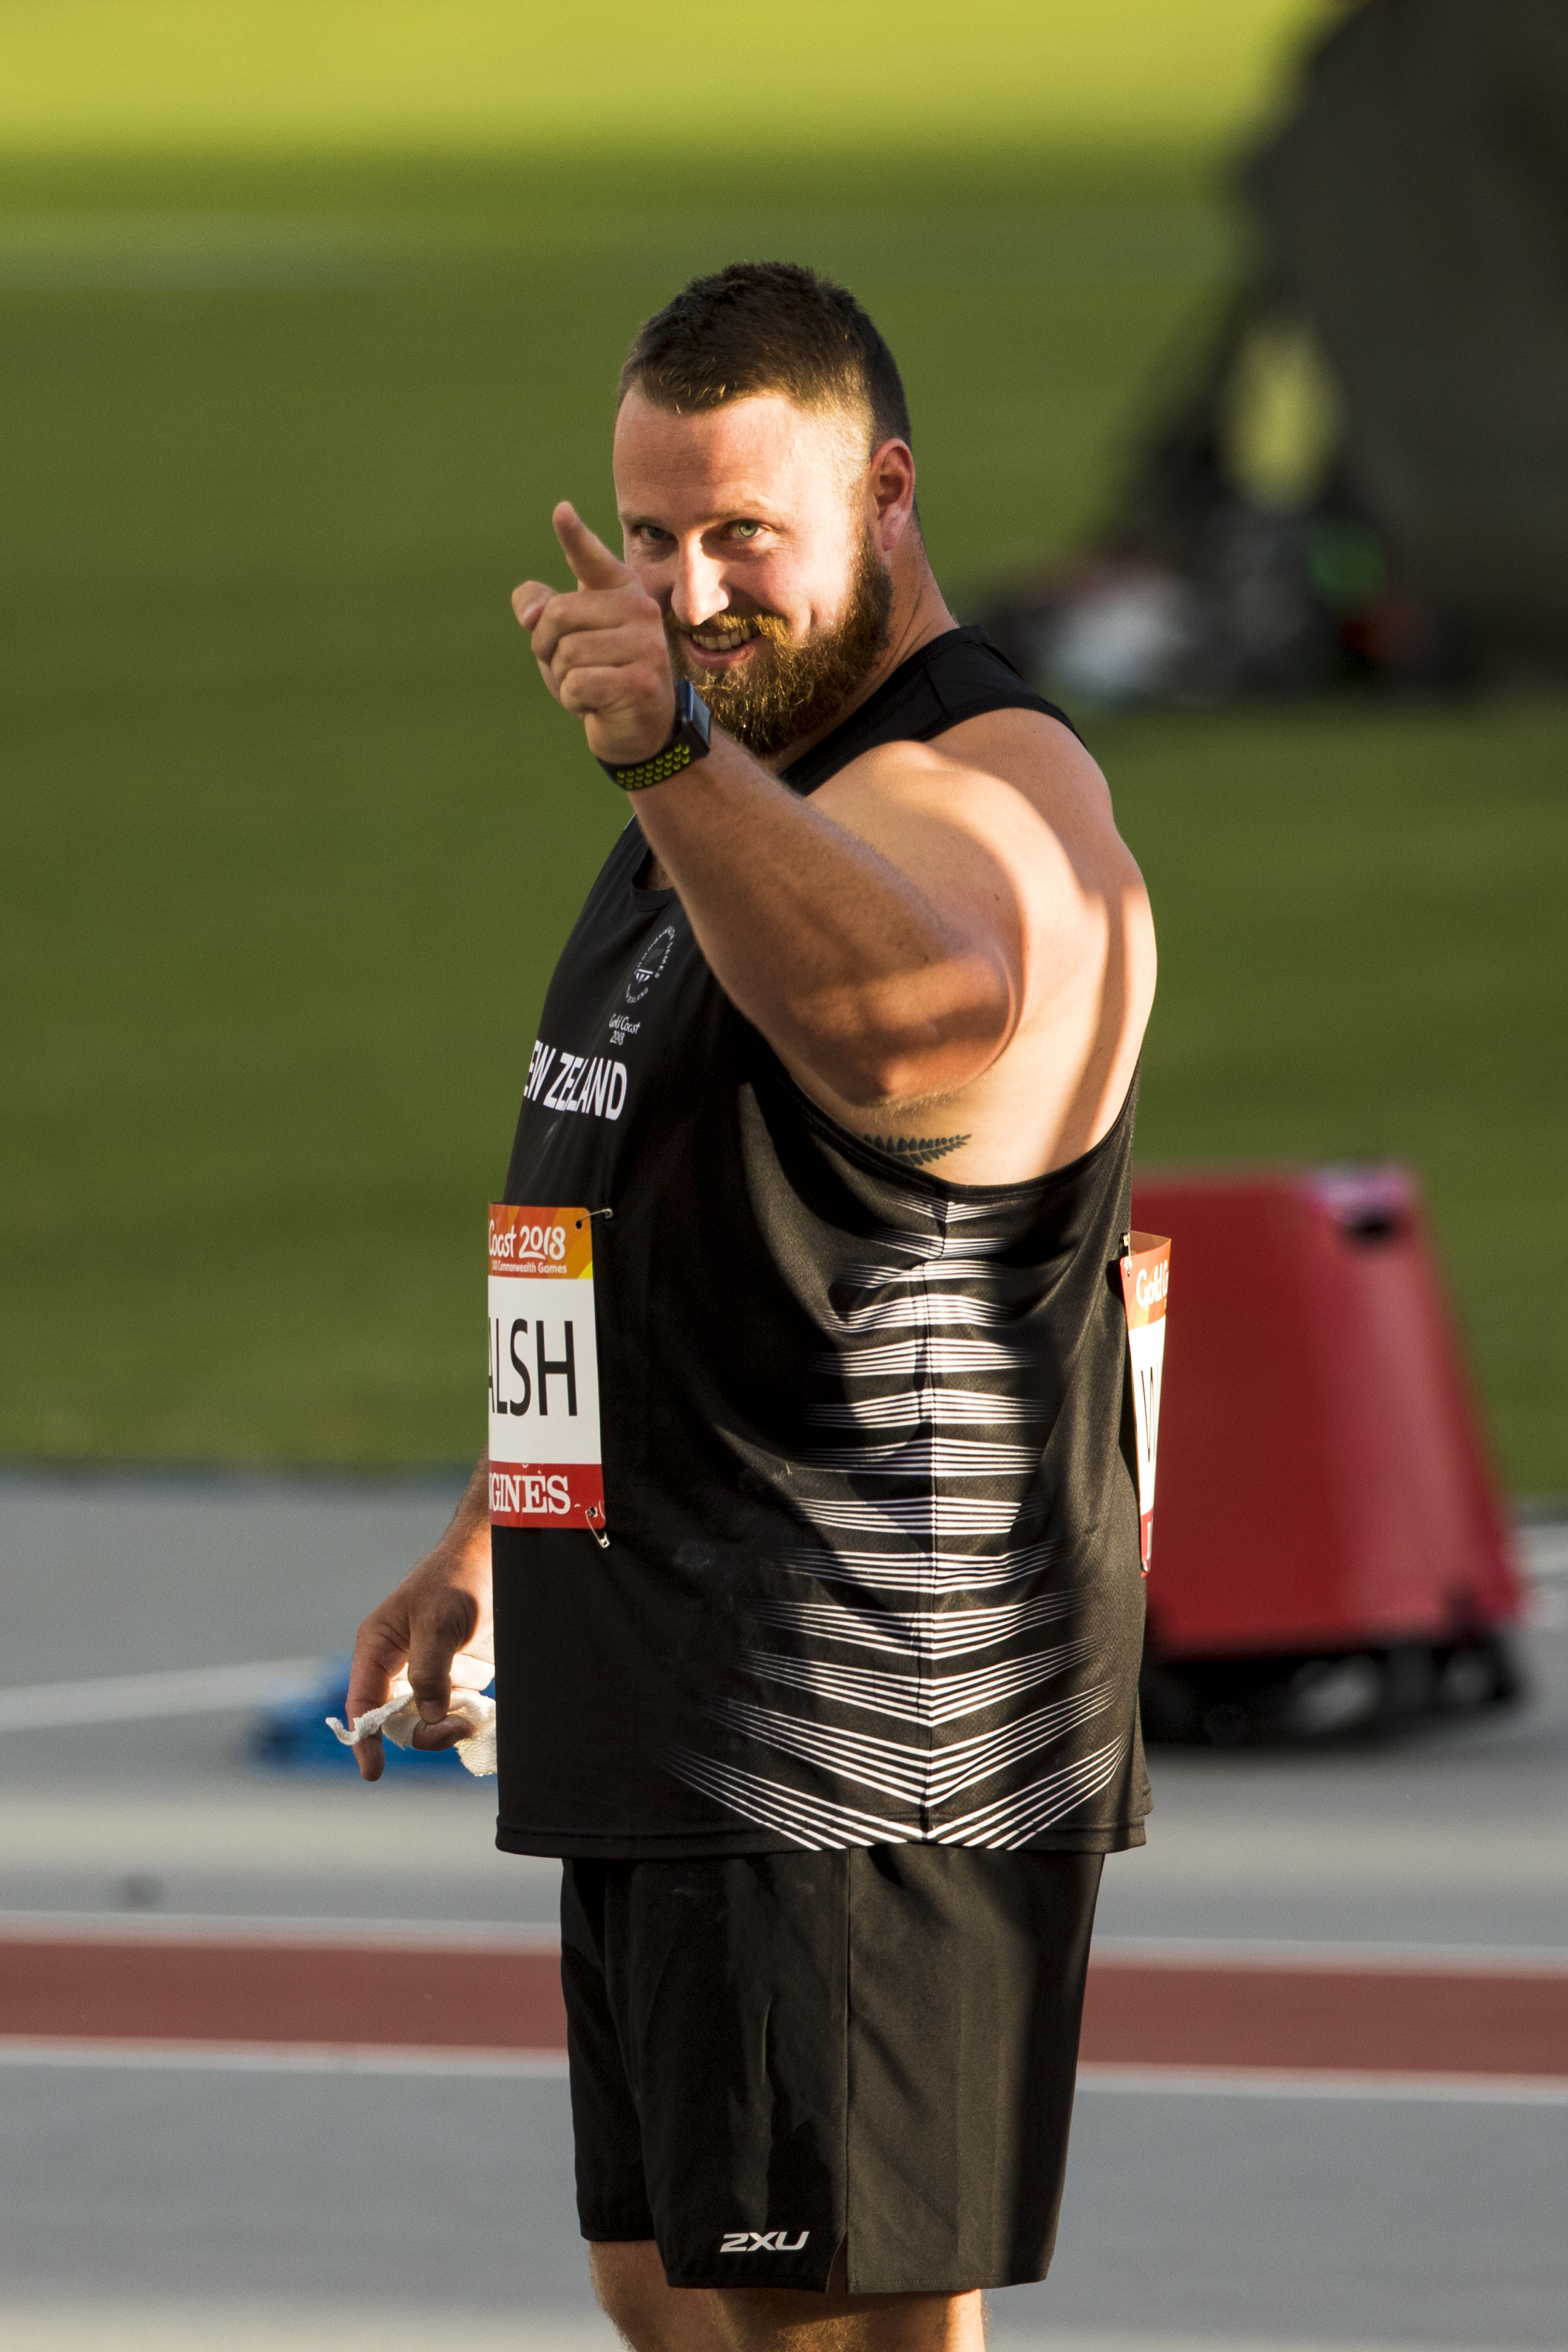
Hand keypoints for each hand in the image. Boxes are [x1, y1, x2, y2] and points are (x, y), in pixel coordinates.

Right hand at [345, 1467, 493, 1782]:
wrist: (496, 1557)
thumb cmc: (458, 1579)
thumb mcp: (438, 1621)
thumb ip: (429, 1671)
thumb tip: (429, 1716)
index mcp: (378, 1647)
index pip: (362, 1702)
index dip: (364, 1737)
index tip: (373, 1770)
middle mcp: (397, 1665)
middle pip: (395, 1720)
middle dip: (421, 1734)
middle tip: (456, 1731)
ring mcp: (427, 1673)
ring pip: (425, 1721)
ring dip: (447, 1730)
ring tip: (474, 1720)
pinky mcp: (457, 1677)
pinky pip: (452, 1713)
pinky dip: (465, 1722)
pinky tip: (481, 1718)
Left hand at [512, 503, 675, 767]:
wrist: (639, 728)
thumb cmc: (600, 674)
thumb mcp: (564, 640)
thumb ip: (541, 611)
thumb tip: (529, 613)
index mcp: (621, 590)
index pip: (591, 560)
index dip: (574, 537)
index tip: (560, 512)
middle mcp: (639, 609)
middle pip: (556, 615)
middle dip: (547, 649)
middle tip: (570, 667)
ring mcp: (646, 644)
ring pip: (566, 654)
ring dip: (564, 679)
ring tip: (590, 686)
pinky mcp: (641, 681)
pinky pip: (578, 684)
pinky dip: (575, 701)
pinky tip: (597, 705)